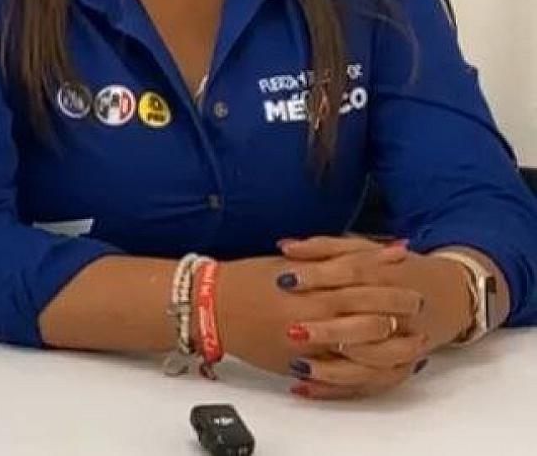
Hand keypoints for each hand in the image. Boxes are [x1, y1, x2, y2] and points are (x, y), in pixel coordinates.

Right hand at [216, 245, 424, 399]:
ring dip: (393, 345)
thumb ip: (331, 257)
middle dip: (398, 310)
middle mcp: (312, 318)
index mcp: (308, 287)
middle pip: (372, 318)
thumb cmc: (246, 280)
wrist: (211, 308)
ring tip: (410, 337)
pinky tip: (382, 360)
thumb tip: (378, 253)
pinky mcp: (301, 366)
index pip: (363, 283)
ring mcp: (308, 347)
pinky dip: (366, 368)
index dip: (390, 279)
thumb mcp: (288, 263)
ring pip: (365, 352)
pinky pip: (344, 375)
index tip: (408, 273)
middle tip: (417, 303)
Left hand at [275, 236, 473, 397]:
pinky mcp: (402, 366)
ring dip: (334, 367)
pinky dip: (338, 388)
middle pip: (366, 323)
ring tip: (297, 365)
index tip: (284, 280)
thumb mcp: (364, 249)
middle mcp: (401, 312)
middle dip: (328, 329)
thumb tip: (285, 246)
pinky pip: (372, 384)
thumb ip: (325, 246)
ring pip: (373, 363)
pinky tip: (305, 386)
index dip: (318, 276)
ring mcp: (405, 343)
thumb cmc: (396, 269)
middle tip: (291, 331)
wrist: (450, 294)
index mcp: (389, 275)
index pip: (354, 273)